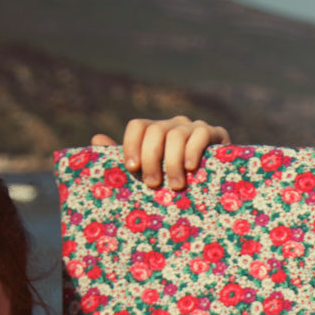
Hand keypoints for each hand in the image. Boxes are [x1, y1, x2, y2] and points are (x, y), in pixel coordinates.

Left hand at [90, 116, 230, 189]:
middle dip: (151, 158)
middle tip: (153, 184)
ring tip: (175, 186)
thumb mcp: (151, 175)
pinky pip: (201, 135)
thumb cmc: (178, 184)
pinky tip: (190, 168)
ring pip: (176, 135)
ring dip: (172, 161)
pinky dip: (192, 151)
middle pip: (155, 131)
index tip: (131, 169)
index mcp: (155, 132)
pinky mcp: (216, 134)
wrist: (217, 190)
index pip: (138, 126)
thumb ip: (127, 160)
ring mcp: (195, 127)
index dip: (131, 145)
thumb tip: (96, 138)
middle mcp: (174, 125)